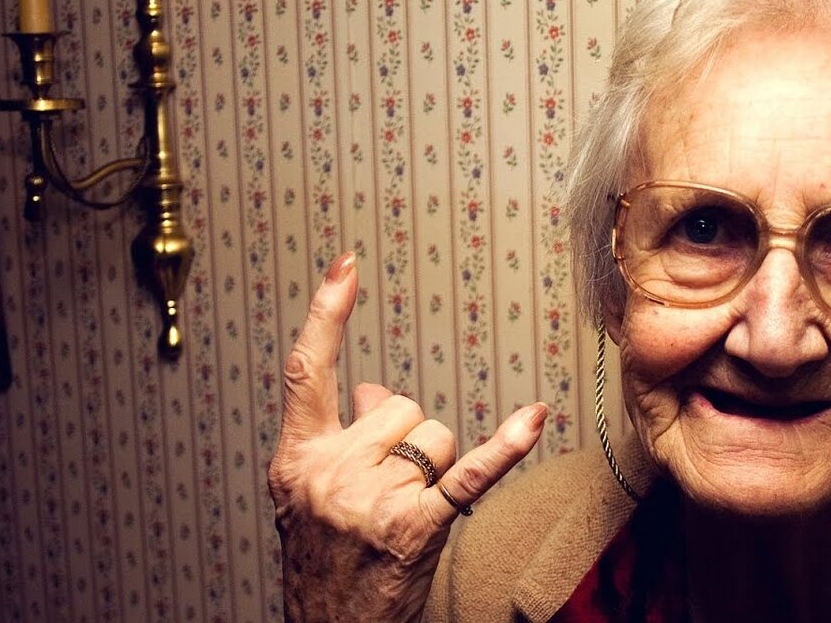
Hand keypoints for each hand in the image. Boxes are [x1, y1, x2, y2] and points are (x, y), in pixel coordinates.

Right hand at [269, 252, 547, 621]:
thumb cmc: (328, 565)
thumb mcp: (312, 495)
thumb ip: (339, 434)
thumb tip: (370, 389)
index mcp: (296, 458)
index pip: (306, 371)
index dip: (325, 313)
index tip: (346, 265)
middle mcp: (327, 473)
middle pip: (400, 406)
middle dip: (408, 442)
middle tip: (387, 496)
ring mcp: (369, 500)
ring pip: (436, 436)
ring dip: (434, 469)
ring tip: (404, 516)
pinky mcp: (414, 528)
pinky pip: (468, 475)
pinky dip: (505, 448)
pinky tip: (533, 419)